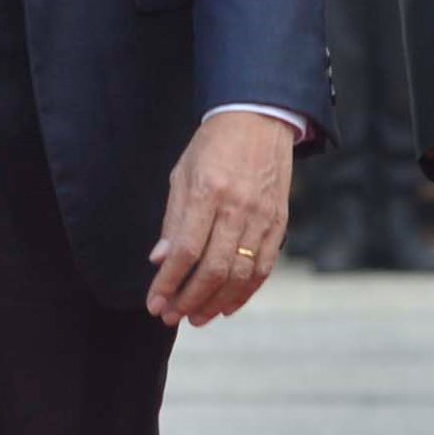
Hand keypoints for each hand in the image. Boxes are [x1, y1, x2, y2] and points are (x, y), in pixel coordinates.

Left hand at [147, 110, 294, 326]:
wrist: (260, 118)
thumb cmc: (214, 145)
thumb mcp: (183, 173)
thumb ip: (174, 220)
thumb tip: (161, 260)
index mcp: (208, 191)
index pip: (186, 250)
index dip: (169, 283)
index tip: (154, 303)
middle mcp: (238, 207)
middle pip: (214, 269)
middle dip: (189, 299)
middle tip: (171, 316)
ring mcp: (262, 217)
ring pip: (240, 274)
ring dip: (215, 302)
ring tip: (195, 317)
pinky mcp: (279, 222)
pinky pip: (263, 267)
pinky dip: (245, 292)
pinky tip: (226, 306)